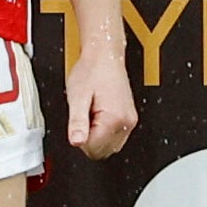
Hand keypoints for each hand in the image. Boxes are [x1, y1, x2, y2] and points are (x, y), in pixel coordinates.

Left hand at [64, 39, 137, 159]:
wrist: (104, 55)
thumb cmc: (92, 71)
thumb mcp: (77, 96)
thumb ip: (76, 121)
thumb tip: (76, 142)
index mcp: (114, 119)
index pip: (93, 148)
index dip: (80, 137)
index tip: (78, 121)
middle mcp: (126, 123)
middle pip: (102, 150)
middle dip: (89, 137)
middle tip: (84, 115)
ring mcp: (130, 121)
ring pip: (109, 146)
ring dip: (97, 135)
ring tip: (91, 112)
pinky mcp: (129, 118)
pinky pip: (115, 137)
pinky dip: (104, 131)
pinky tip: (98, 114)